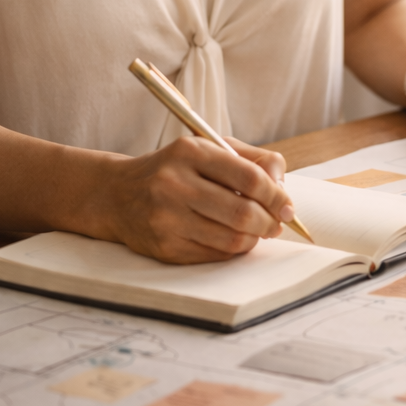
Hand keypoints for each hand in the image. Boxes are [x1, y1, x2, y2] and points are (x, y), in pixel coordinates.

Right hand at [87, 136, 291, 262]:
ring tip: (256, 231)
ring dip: (253, 239)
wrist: (118, 195)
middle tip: (276, 224)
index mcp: (189, 152)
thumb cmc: (173, 170)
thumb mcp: (206, 150)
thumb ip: (250, 159)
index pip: (249, 177)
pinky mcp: (164, 247)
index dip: (276, 196)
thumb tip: (281, 183)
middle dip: (269, 222)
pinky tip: (232, 239)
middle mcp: (174, 184)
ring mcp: (166, 218)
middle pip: (242, 212)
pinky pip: (214, 256)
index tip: (287, 206)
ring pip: (231, 239)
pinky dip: (232, 250)